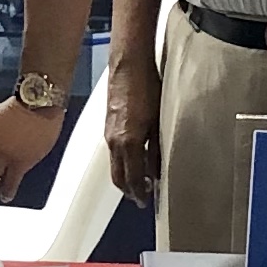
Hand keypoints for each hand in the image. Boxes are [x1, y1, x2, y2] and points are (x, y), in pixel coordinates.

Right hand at [104, 46, 160, 206]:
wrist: (129, 65)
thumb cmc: (148, 88)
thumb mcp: (159, 121)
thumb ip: (156, 149)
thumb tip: (157, 170)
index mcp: (129, 142)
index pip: (132, 178)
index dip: (139, 193)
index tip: (146, 201)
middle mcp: (114, 142)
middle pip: (117, 176)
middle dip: (128, 190)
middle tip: (141, 197)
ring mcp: (108, 134)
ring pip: (114, 164)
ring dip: (124, 175)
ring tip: (139, 180)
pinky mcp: (108, 125)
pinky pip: (113, 152)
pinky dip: (121, 162)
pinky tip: (133, 158)